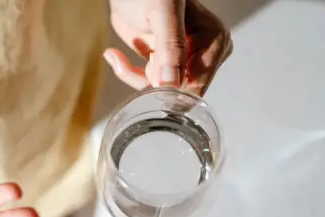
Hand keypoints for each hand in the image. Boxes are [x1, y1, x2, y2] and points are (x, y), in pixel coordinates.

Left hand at [105, 0, 231, 95]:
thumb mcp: (163, 11)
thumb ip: (171, 46)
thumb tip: (172, 83)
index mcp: (215, 41)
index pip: (197, 84)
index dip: (170, 87)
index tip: (148, 68)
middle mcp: (204, 55)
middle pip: (178, 92)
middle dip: (149, 80)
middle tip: (137, 54)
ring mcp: (184, 62)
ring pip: (160, 91)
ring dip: (134, 76)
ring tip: (118, 55)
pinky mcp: (164, 65)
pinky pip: (148, 85)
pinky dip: (128, 73)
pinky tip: (115, 55)